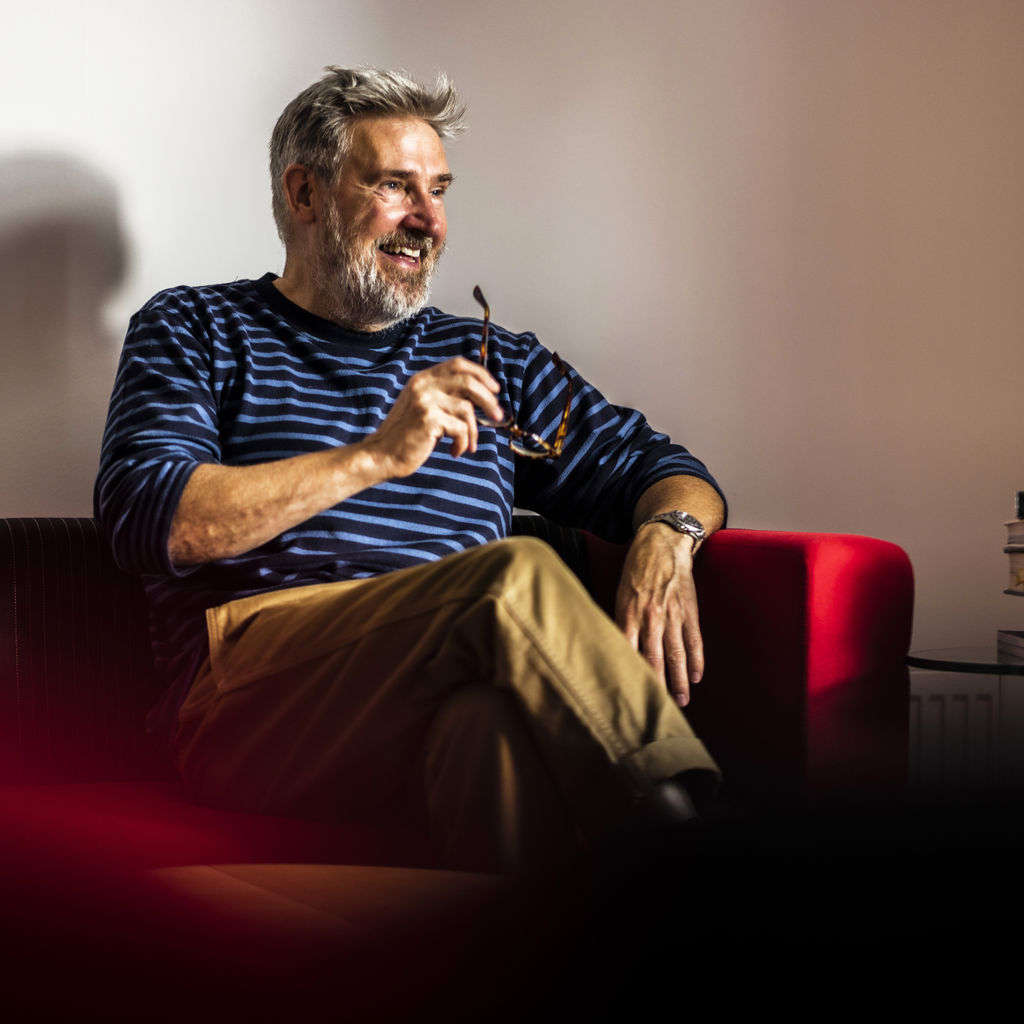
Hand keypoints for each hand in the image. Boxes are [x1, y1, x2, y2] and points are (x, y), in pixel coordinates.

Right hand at [362, 357, 504, 476]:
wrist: (381, 455)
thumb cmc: (406, 436)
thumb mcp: (423, 407)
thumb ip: (444, 397)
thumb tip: (482, 397)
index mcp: (422, 379)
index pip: (458, 364)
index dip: (481, 374)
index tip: (494, 389)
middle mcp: (423, 385)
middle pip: (468, 382)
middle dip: (488, 399)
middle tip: (498, 415)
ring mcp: (425, 401)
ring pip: (467, 410)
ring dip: (473, 431)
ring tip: (467, 445)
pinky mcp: (428, 419)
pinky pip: (461, 429)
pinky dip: (463, 443)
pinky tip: (455, 452)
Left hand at [615, 524, 702, 707]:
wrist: (662, 544)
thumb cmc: (635, 570)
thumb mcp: (619, 594)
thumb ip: (620, 621)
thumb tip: (616, 649)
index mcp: (629, 613)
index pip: (628, 652)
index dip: (630, 674)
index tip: (629, 695)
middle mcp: (651, 617)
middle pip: (654, 659)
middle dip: (657, 686)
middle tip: (659, 708)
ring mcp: (673, 614)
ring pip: (676, 654)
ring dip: (680, 680)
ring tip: (681, 700)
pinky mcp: (689, 610)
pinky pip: (694, 640)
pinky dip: (696, 659)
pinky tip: (697, 676)